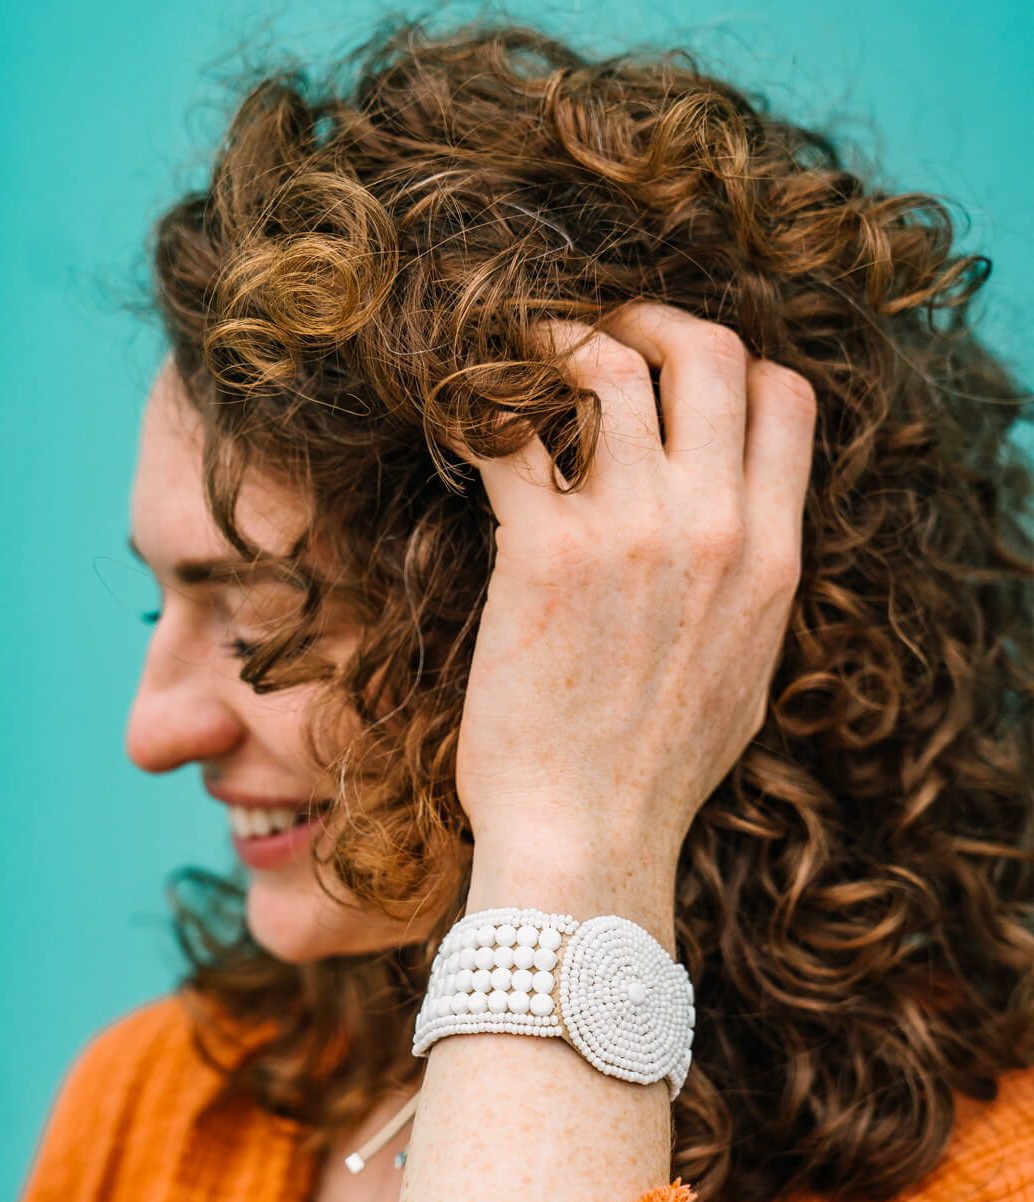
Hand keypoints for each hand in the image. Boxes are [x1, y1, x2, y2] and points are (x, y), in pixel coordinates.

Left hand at [449, 301, 816, 938]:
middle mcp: (714, 529)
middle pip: (707, 351)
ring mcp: (631, 535)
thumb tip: (729, 530)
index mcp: (772, 559)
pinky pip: (509, 430)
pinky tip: (457, 416)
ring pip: (607, 365)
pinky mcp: (543, 553)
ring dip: (552, 345)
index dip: (729, 364)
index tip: (673, 372)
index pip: (785, 398)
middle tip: (590, 335)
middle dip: (647, 321)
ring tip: (509, 362)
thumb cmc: (655, 775)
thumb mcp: (746, 676)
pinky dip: (477, 404)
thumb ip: (749, 586)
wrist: (588, 839)